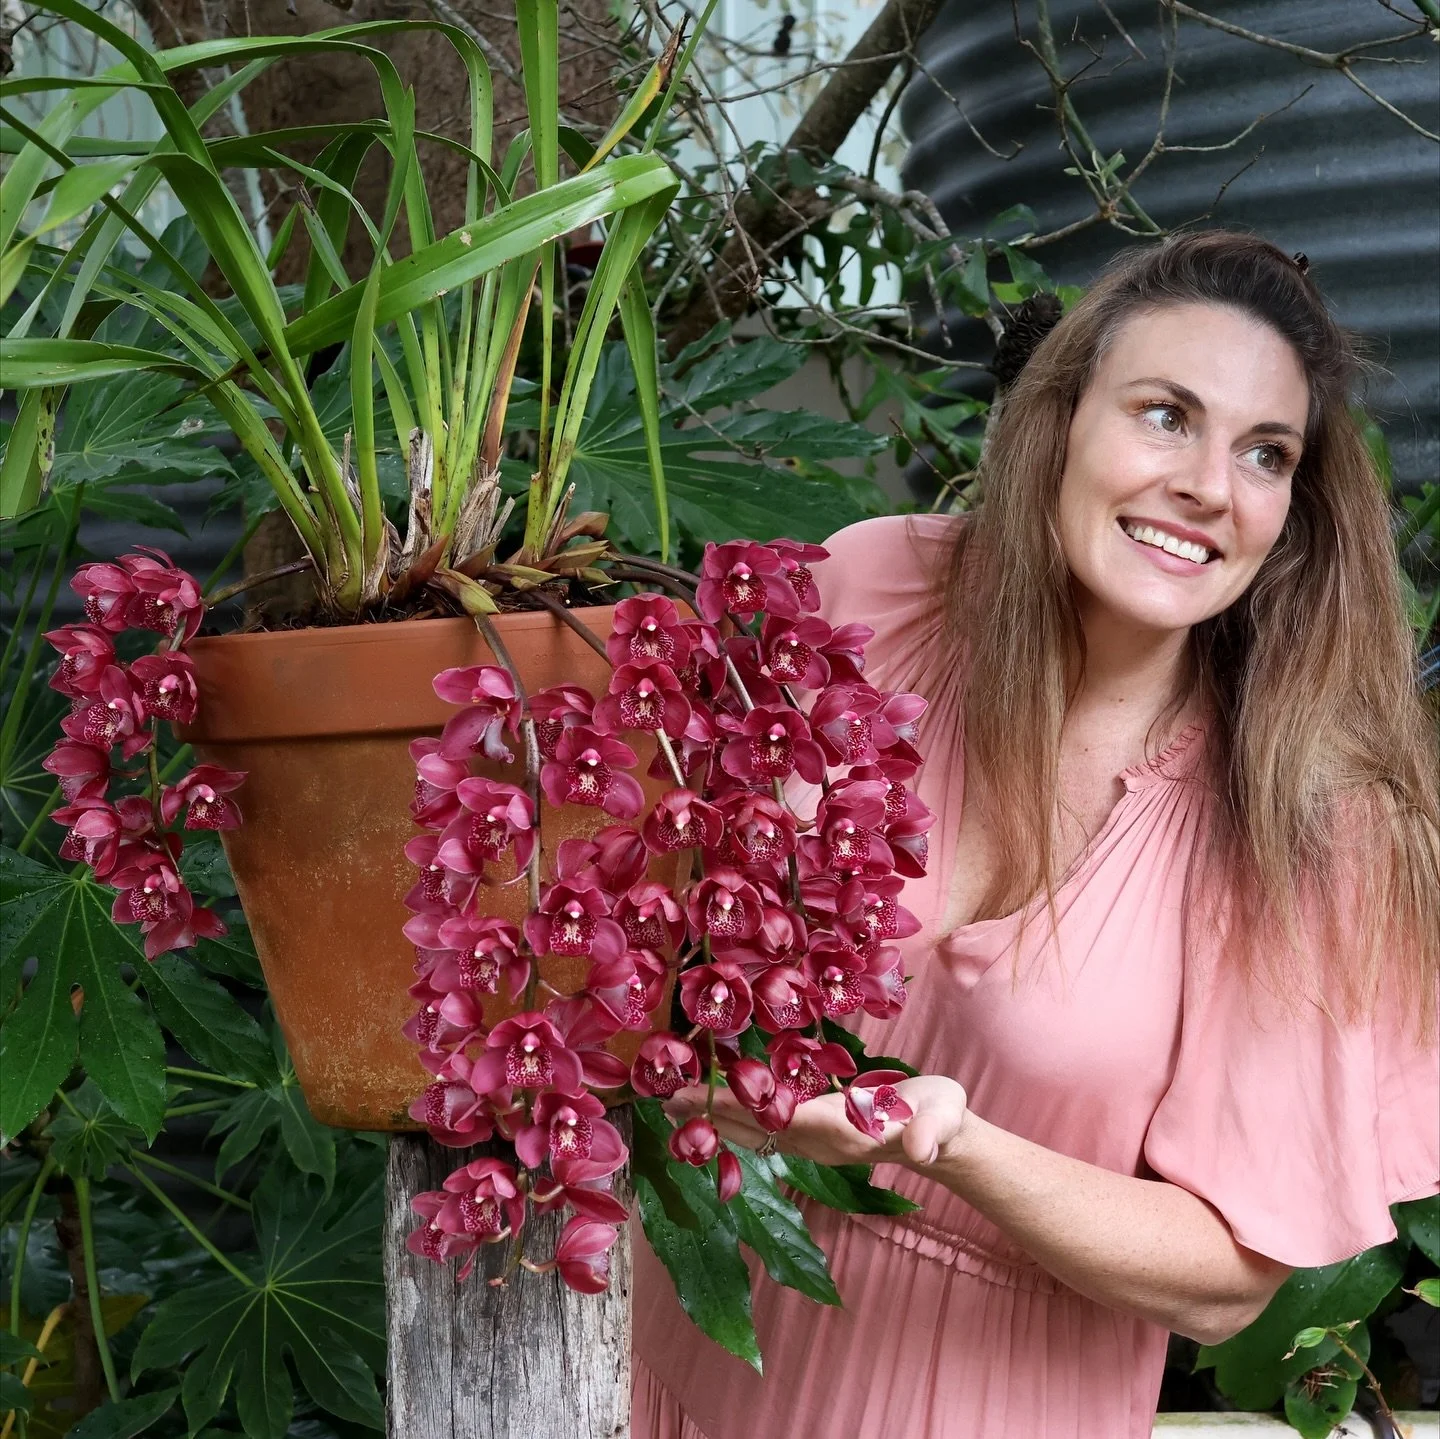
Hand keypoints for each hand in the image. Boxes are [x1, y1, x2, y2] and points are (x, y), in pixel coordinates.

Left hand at [663, 1074, 969, 1173]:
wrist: (946, 1142)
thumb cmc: (943, 1118)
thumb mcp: (945, 1116)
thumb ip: (933, 1131)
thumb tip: (922, 1149)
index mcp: (843, 1131)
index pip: (783, 1118)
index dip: (743, 1108)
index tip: (704, 1096)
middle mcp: (820, 1144)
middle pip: (758, 1130)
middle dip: (714, 1116)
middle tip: (665, 1101)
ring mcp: (816, 1146)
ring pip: (757, 1134)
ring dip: (717, 1120)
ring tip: (674, 1106)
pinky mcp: (817, 1139)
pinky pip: (769, 1132)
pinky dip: (738, 1120)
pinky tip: (713, 1112)